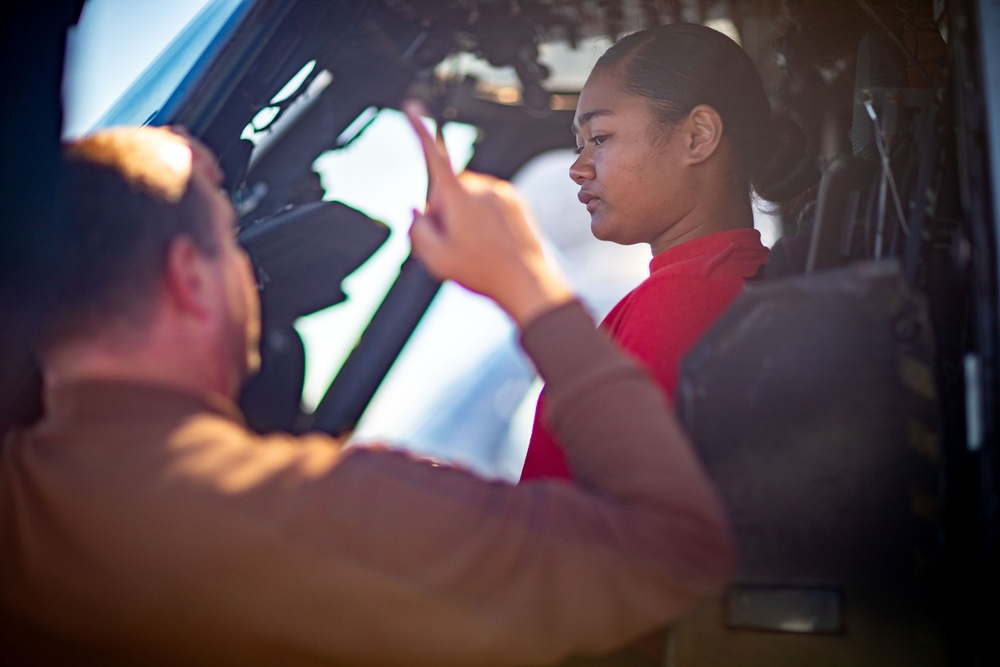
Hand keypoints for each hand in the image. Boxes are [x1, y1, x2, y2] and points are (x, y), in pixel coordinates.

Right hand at [403, 101, 572, 325]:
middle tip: (454, 241)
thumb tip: (418, 211)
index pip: (434, 156)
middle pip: (447, 188)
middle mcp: (481, 188)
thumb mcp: (435, 259)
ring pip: (468, 195)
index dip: (420, 130)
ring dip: (464, 213)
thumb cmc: (482, 271)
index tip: (412, 107)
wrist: (526, 281)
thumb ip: (417, 230)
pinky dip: (483, 215)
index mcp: (459, 197)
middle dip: (443, 209)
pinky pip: (488, 200)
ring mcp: (500, 192)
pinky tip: (490, 239)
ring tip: (476, 244)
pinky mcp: (514, 200)